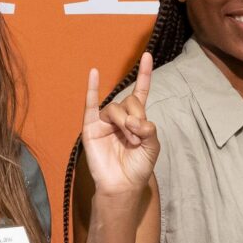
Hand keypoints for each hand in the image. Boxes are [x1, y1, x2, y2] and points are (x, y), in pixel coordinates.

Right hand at [82, 53, 159, 199]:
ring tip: (130, 140)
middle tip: (138, 138)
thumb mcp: (152, 147)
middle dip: (137, 118)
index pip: (141, 92)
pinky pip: (90, 105)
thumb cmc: (138, 168)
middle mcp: (121, 117)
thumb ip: (149, 129)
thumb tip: (134, 120)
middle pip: (129, 102)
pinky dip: (91, 88)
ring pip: (115, 108)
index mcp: (137, 119)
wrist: (122, 185)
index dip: (145, 74)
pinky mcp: (91, 127)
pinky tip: (94, 73)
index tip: (147, 56)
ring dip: (125, 123)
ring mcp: (105, 121)